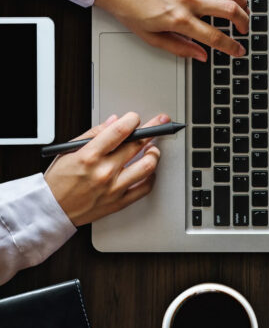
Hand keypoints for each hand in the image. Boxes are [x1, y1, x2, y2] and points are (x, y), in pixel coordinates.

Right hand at [44, 112, 166, 225]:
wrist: (51, 209)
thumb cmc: (58, 180)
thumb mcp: (69, 151)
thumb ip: (93, 134)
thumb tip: (114, 121)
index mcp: (89, 156)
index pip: (119, 131)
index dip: (132, 120)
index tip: (136, 118)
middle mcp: (104, 172)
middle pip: (138, 145)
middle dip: (152, 130)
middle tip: (158, 124)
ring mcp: (113, 188)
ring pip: (148, 166)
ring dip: (154, 154)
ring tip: (152, 149)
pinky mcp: (119, 202)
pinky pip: (145, 188)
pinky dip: (151, 177)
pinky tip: (148, 171)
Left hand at [94, 0, 248, 60]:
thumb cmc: (129, 8)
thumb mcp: (151, 37)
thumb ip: (179, 48)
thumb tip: (200, 55)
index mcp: (179, 20)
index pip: (215, 37)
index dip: (231, 46)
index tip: (238, 50)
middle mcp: (187, 0)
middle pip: (229, 11)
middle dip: (243, 23)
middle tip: (244, 29)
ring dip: (241, 2)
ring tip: (244, 9)